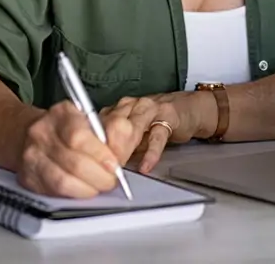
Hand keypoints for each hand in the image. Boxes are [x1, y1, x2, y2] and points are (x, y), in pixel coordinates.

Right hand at [14, 101, 137, 198]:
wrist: (27, 134)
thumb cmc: (67, 130)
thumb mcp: (91, 121)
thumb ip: (111, 133)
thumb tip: (121, 155)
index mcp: (62, 113)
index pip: (79, 136)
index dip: (100, 154)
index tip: (115, 165)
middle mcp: (42, 132)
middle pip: (74, 162)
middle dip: (99, 177)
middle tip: (111, 180)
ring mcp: (32, 155)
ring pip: (63, 180)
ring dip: (88, 188)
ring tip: (98, 186)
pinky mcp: (27, 176)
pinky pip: (54, 191)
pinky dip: (74, 194)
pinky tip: (83, 190)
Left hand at [100, 92, 216, 173]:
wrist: (185, 109)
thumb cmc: (154, 123)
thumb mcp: (130, 134)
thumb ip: (115, 146)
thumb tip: (97, 167)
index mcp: (116, 109)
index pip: (98, 125)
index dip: (92, 146)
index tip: (89, 164)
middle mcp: (130, 105)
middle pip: (111, 124)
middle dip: (106, 149)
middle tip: (103, 169)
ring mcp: (149, 109)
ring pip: (131, 127)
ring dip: (123, 149)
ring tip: (119, 167)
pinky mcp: (168, 117)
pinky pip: (157, 136)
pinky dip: (150, 153)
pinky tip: (145, 166)